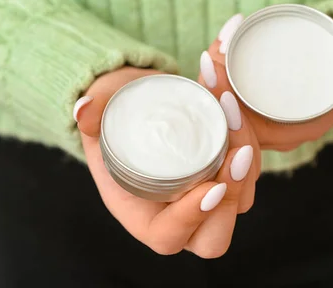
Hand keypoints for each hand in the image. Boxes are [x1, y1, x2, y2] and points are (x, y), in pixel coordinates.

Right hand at [75, 66, 259, 257]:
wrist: (136, 104)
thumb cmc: (113, 119)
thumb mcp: (97, 116)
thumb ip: (90, 116)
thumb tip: (83, 111)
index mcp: (142, 214)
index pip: (169, 236)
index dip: (191, 219)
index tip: (210, 187)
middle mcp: (179, 213)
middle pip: (217, 232)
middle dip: (234, 193)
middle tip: (237, 151)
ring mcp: (206, 195)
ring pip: (243, 195)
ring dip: (246, 154)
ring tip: (229, 107)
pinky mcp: (225, 170)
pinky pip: (248, 166)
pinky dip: (245, 132)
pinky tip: (228, 96)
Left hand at [199, 15, 332, 151]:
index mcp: (291, 133)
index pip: (251, 131)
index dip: (232, 108)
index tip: (224, 81)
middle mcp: (271, 130)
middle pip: (231, 118)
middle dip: (216, 89)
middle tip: (210, 57)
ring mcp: (262, 115)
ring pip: (225, 106)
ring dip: (214, 80)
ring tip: (212, 49)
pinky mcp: (256, 99)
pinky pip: (229, 94)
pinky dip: (219, 75)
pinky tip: (212, 52)